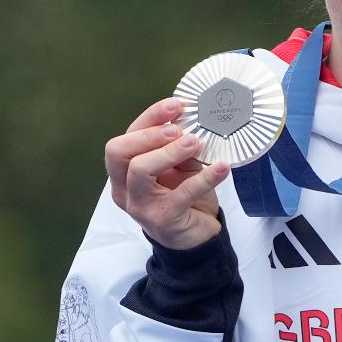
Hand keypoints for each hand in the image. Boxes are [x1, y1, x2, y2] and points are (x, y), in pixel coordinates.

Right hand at [104, 98, 228, 249]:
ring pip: (140, 170)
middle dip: (149, 134)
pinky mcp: (162, 220)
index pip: (125, 138)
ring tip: (196, 142)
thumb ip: (179, 147)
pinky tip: (222, 168)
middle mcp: (124, 187)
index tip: (177, 104)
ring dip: (169, 152)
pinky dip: (204, 178)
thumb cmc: (184, 197)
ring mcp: (139, 206)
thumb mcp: (180, 167)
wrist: (195, 237)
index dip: (149, 118)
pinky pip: (181, 195)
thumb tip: (193, 118)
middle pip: (118, 152)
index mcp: (124, 171)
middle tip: (180, 129)